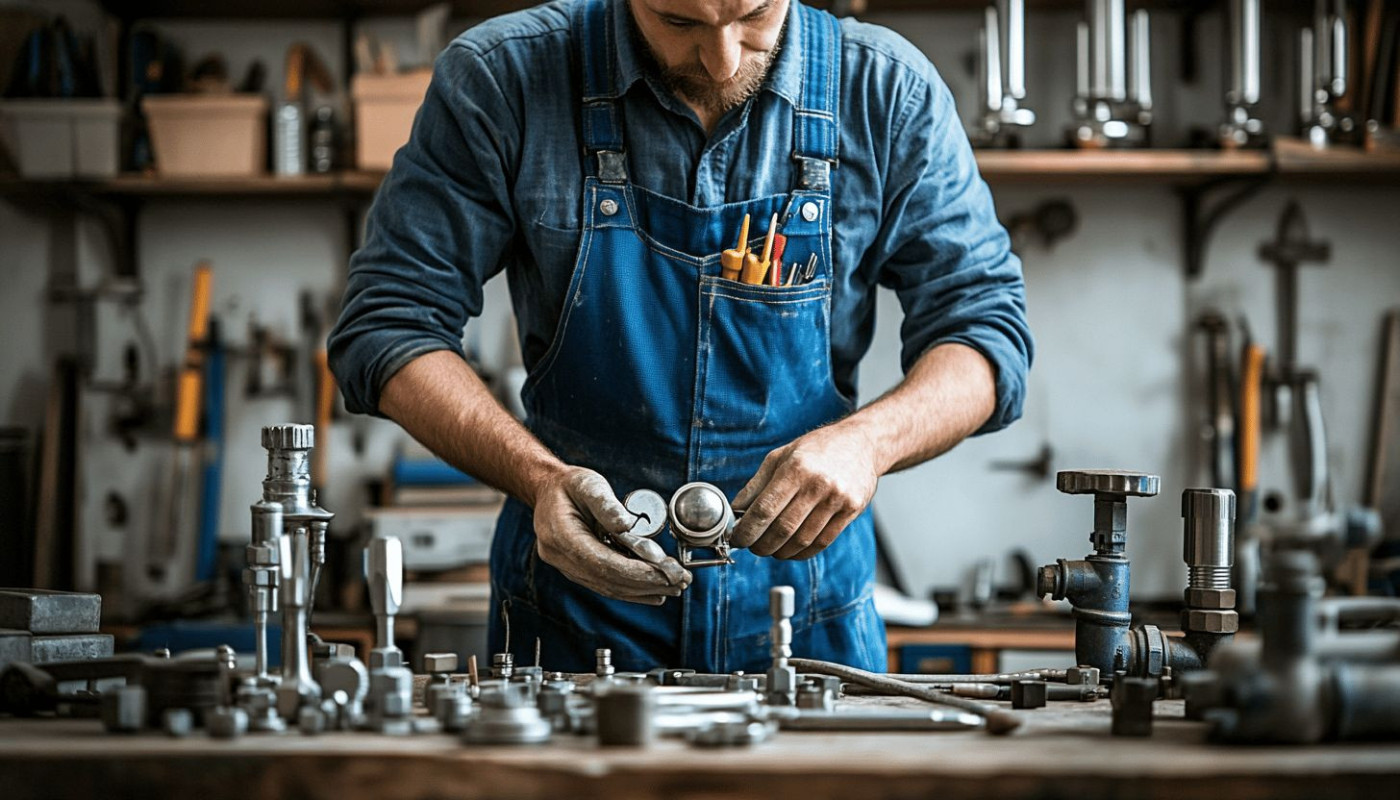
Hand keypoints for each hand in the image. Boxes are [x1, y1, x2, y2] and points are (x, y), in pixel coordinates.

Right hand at [533, 467, 692, 604]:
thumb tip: (627, 525)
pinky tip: (654, 593)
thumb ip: (606, 505)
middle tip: (679, 581)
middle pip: (607, 579)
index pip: (602, 562)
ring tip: (674, 588)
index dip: (635, 571)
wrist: (547, 491)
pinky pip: (605, 585)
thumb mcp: (587, 484)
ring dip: (643, 590)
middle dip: (646, 583)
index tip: (665, 572)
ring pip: (607, 587)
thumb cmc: (568, 485)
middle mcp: (559, 557)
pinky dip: (631, 590)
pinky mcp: (576, 570)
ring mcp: (566, 567)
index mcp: (560, 535)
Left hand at [730, 424, 880, 559]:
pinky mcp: (852, 510)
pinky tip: (791, 550)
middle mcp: (818, 485)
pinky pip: (822, 542)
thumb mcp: (781, 456)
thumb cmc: (817, 448)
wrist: (861, 443)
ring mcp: (837, 499)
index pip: (765, 509)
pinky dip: (802, 552)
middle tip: (752, 547)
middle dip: (761, 545)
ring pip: (802, 540)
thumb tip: (735, 511)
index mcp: (796, 469)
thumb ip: (756, 484)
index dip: (747, 530)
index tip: (737, 539)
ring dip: (781, 552)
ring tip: (770, 549)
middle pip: (783, 529)